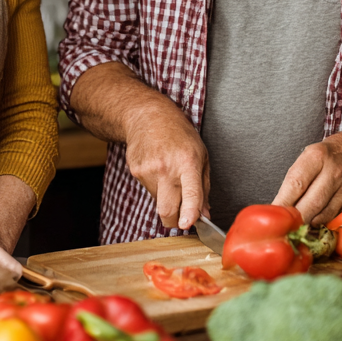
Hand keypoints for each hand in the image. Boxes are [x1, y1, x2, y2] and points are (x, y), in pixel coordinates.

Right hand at [123, 95, 209, 230]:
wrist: (147, 116)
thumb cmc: (178, 133)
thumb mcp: (201, 154)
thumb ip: (203, 187)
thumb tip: (205, 214)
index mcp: (187, 162)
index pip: (190, 192)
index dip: (189, 212)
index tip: (188, 224)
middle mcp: (167, 167)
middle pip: (167, 209)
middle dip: (174, 221)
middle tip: (181, 218)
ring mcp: (148, 170)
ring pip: (158, 202)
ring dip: (166, 199)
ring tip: (169, 176)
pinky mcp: (136, 171)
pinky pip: (149, 191)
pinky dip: (156, 187)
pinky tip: (157, 169)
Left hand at [272, 129, 341, 225]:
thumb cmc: (330, 154)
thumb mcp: (309, 155)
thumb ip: (296, 178)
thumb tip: (279, 205)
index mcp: (317, 156)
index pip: (295, 184)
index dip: (283, 203)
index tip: (274, 214)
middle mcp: (334, 172)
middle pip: (310, 205)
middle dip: (295, 218)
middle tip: (284, 224)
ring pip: (322, 216)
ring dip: (307, 223)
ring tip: (298, 223)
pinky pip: (334, 218)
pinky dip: (322, 222)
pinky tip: (315, 219)